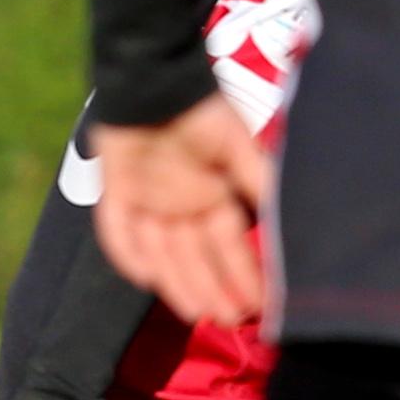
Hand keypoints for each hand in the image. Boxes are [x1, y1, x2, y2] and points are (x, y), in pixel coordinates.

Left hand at [93, 100, 273, 327]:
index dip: (245, 272)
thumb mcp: (237, 145)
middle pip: (196, 256)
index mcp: (214, 196)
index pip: (231, 243)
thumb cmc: (201, 110)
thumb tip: (284, 217)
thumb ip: (259, 181)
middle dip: (214, 288)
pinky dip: (128, 252)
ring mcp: (148, 202)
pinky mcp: (115, 192)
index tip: (262, 303)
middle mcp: (181, 205)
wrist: (152, 80)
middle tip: (231, 319)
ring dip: (178, 282)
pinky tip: (143, 278)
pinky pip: (117, 230)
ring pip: (163, 252)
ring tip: (199, 312)